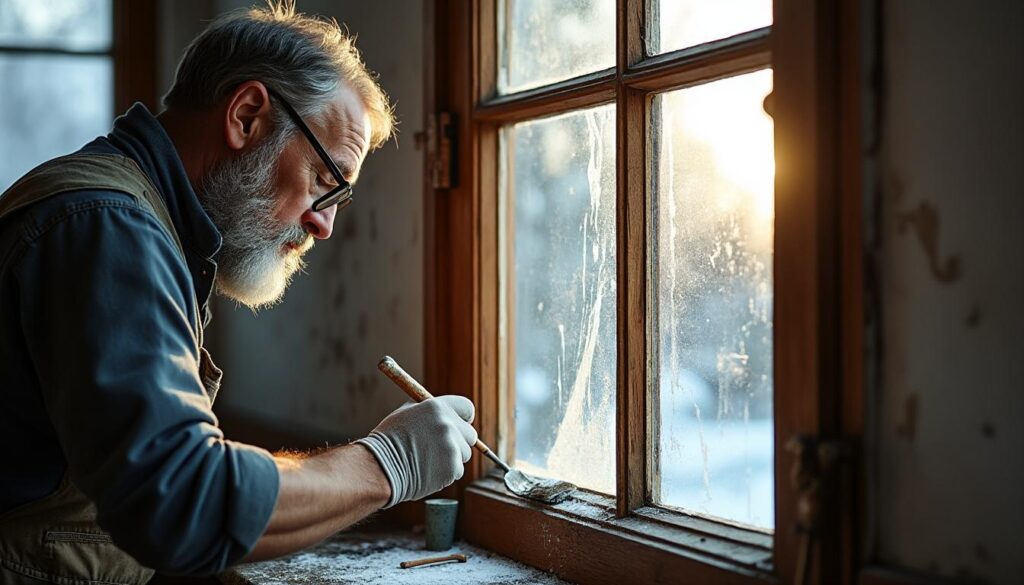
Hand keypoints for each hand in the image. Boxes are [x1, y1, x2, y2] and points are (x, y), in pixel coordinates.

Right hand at [355, 395, 476, 507]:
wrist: (379, 467)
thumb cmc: (389, 440)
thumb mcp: (406, 413)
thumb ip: (428, 410)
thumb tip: (442, 410)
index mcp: (438, 407)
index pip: (467, 408)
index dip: (463, 418)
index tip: (459, 425)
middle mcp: (448, 425)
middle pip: (470, 434)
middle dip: (459, 441)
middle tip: (442, 448)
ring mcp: (452, 446)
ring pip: (464, 454)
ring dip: (451, 458)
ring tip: (428, 460)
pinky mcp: (452, 467)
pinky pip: (457, 470)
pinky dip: (446, 473)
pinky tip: (427, 471)